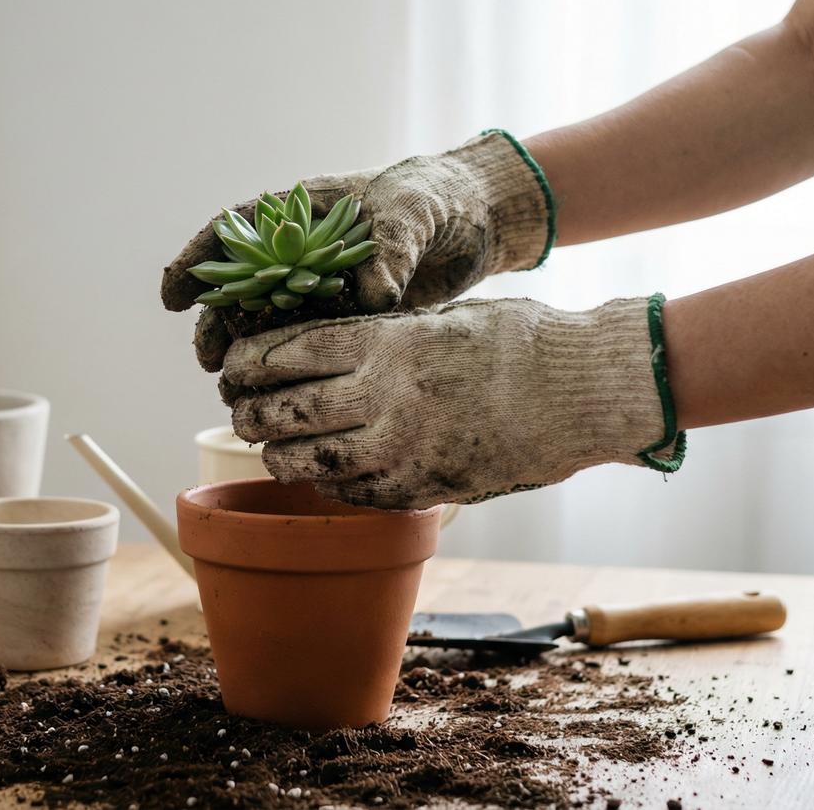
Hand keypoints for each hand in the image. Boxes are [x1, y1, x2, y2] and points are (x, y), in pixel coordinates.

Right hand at [161, 131, 555, 371]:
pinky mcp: (344, 322)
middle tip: (210, 360)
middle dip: (218, 325)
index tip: (175, 296)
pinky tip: (278, 400)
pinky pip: (306, 349)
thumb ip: (391, 244)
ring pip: (266, 326)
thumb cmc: (435, 197)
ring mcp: (318, 289)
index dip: (196, 264)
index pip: (231, 234)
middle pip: (240, 290)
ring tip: (237, 392)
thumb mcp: (412, 209)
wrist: (477, 223)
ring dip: (247, 357)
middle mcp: (298, 254)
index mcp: (297, 213)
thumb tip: (376, 294)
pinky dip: (288, 372)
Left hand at [222, 295, 684, 508]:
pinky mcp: (423, 488)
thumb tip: (327, 351)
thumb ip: (385, 338)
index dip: (251, 361)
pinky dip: (331, 487)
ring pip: (310, 463)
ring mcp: (402, 449)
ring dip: (282, 458)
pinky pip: (354, 494)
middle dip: (252, 414)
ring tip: (274, 451)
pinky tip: (326, 477)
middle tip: (240, 413)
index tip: (231, 367)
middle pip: (287, 410)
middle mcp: (385, 397)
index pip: (291, 351)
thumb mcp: (443, 319)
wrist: (582, 392)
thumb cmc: (517, 342)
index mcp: (388, 343)